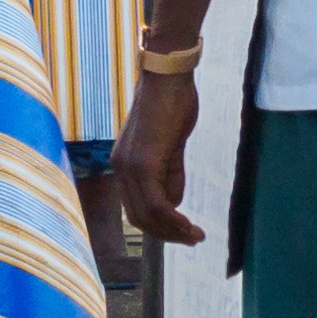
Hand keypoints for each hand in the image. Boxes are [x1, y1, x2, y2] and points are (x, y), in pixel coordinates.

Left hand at [114, 69, 204, 243]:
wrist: (168, 78)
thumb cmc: (171, 104)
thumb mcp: (171, 146)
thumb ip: (170, 174)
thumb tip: (174, 203)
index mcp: (123, 164)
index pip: (135, 208)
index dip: (158, 225)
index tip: (182, 232)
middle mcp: (120, 169)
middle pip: (139, 217)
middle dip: (166, 233)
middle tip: (192, 239)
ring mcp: (129, 168)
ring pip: (148, 215)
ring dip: (173, 231)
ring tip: (196, 236)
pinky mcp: (144, 164)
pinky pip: (157, 203)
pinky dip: (173, 220)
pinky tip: (189, 225)